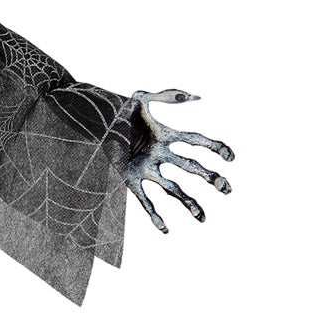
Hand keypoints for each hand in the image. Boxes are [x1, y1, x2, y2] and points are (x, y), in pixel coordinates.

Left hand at [124, 89, 233, 233]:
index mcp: (166, 136)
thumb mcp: (143, 97)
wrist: (93, 124)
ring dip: (188, 203)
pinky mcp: (130, 180)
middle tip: (226, 189)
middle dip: (210, 179)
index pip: (196, 142)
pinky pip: (144, 200)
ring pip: (172, 188)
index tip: (230, 158)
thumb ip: (169, 95)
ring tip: (202, 218)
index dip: (215, 149)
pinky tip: (165, 230)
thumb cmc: (118, 109)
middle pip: (190, 168)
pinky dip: (153, 215)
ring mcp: (146, 169)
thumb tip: (197, 97)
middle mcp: (159, 155)